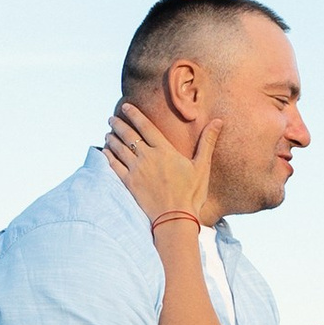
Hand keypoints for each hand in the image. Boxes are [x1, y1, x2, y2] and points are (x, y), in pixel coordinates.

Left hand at [106, 99, 218, 232]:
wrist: (175, 218)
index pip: (146, 127)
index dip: (134, 114)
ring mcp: (136, 170)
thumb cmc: (191, 193)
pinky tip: (104, 152)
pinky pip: (114, 167)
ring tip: (108, 133)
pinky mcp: (129, 184)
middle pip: (129, 136)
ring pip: (119, 150)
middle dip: (119, 125)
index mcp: (164, 151)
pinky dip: (108, 157)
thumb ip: (207, 142)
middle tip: (111, 118)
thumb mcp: (202, 166)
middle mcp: (147, 157)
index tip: (126, 106)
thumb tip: (218, 121)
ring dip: (112, 139)